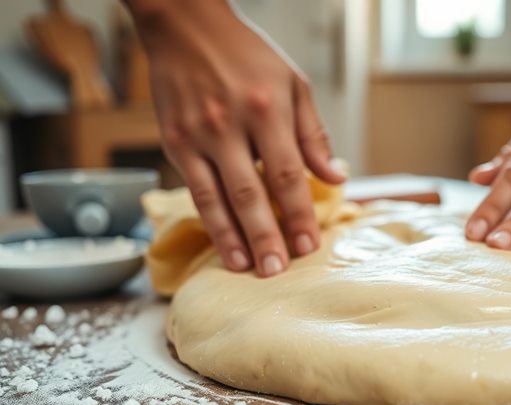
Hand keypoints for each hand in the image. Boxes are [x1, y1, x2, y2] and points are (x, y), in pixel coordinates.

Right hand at [129, 0, 345, 276]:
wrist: (186, 27)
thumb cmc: (247, 55)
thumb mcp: (293, 83)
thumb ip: (313, 135)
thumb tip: (336, 178)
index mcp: (267, 108)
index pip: (288, 173)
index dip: (299, 214)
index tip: (309, 245)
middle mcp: (230, 124)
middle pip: (252, 192)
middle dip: (267, 236)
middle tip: (278, 271)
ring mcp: (198, 135)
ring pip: (218, 198)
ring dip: (235, 238)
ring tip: (250, 268)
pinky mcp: (174, 143)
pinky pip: (195, 191)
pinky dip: (211, 222)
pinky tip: (225, 245)